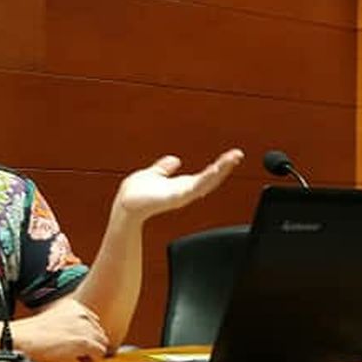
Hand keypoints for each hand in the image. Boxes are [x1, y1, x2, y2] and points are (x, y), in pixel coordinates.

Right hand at [15, 297, 109, 361]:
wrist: (21, 338)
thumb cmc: (30, 334)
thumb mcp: (53, 321)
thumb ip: (68, 325)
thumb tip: (76, 336)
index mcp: (74, 306)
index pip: (94, 322)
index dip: (88, 335)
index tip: (81, 342)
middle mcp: (82, 314)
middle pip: (100, 332)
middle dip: (92, 344)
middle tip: (80, 353)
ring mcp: (84, 327)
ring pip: (102, 343)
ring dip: (93, 352)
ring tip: (79, 357)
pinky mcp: (84, 341)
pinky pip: (99, 353)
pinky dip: (92, 360)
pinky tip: (79, 360)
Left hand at [114, 148, 243, 221]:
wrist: (124, 207)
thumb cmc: (135, 195)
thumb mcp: (154, 174)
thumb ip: (164, 168)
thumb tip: (175, 160)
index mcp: (181, 186)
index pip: (206, 175)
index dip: (220, 166)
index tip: (232, 155)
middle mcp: (184, 192)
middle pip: (210, 179)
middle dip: (225, 167)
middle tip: (238, 154)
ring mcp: (181, 196)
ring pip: (206, 183)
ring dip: (220, 171)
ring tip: (232, 159)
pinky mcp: (174, 199)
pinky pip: (194, 188)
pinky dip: (205, 179)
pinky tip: (214, 170)